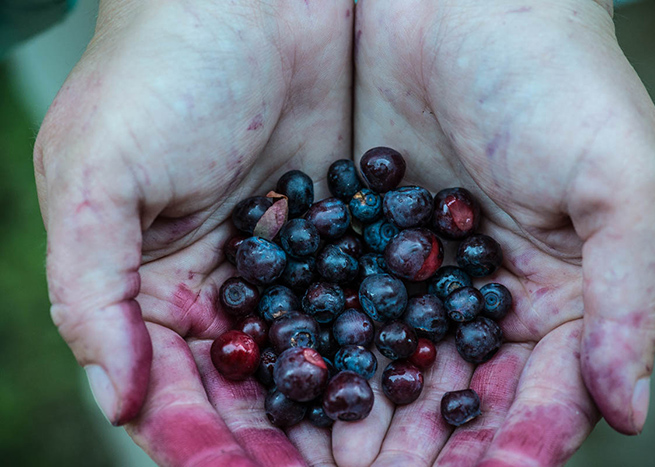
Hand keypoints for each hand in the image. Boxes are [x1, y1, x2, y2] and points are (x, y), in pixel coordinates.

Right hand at [34, 0, 352, 464]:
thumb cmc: (160, 71)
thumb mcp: (97, 174)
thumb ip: (91, 288)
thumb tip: (114, 395)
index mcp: (156, 290)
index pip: (180, 395)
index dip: (208, 445)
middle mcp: (228, 291)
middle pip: (256, 394)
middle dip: (289, 448)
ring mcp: (294, 267)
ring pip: (319, 359)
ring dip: (347, 412)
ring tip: (389, 458)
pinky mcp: (351, 233)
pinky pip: (370, 302)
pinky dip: (390, 344)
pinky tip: (419, 379)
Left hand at [334, 1, 654, 465]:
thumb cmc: (555, 76)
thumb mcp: (618, 178)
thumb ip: (629, 294)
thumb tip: (628, 409)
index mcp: (548, 296)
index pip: (532, 397)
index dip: (512, 446)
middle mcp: (476, 297)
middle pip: (448, 397)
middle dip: (418, 451)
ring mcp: (408, 274)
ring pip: (383, 366)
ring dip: (357, 418)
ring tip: (322, 459)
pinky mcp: (348, 241)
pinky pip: (328, 308)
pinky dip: (313, 351)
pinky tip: (288, 386)